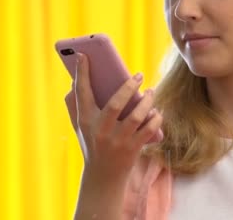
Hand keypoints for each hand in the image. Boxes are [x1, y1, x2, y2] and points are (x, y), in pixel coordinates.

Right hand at [64, 53, 162, 182]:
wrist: (102, 177)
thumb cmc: (92, 144)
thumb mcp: (80, 127)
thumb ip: (76, 105)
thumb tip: (75, 81)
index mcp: (85, 121)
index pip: (81, 93)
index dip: (82, 73)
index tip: (83, 55)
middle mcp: (100, 130)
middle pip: (115, 104)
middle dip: (127, 87)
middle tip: (138, 75)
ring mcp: (117, 140)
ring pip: (135, 117)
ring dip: (146, 102)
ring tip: (150, 91)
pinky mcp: (132, 149)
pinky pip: (148, 130)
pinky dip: (155, 118)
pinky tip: (157, 111)